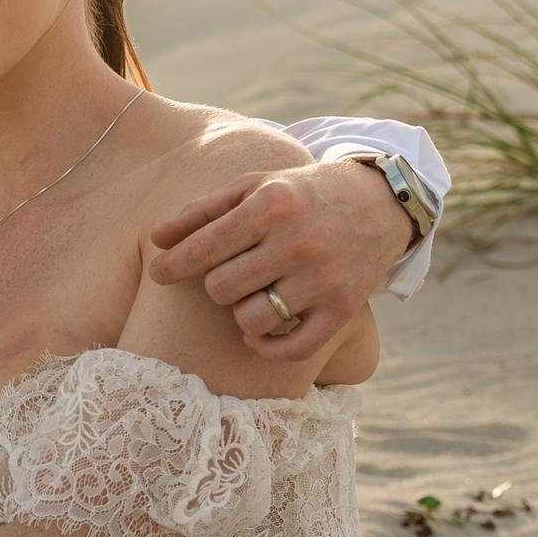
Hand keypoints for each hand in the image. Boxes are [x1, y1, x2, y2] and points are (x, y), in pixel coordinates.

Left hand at [148, 156, 412, 362]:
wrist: (380, 203)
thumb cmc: (302, 194)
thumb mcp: (255, 187)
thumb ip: (203, 211)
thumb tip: (157, 240)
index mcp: (272, 205)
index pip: (205, 247)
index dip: (173, 264)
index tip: (157, 272)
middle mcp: (298, 243)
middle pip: (222, 288)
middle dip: (217, 283)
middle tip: (231, 272)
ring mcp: (323, 280)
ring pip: (251, 320)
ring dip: (242, 312)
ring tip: (253, 294)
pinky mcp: (343, 310)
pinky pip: (291, 350)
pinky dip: (266, 346)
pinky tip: (259, 331)